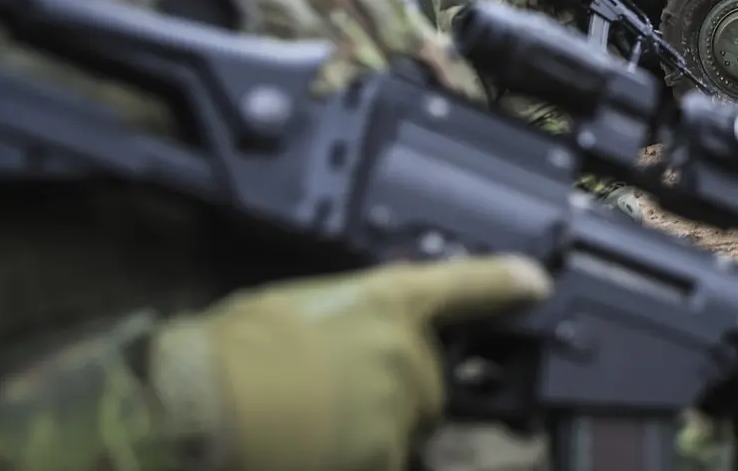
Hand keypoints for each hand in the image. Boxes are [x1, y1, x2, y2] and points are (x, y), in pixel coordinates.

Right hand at [153, 255, 550, 470]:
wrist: (203, 410)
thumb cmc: (231, 351)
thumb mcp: (296, 305)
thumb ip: (348, 313)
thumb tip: (363, 326)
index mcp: (389, 302)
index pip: (467, 285)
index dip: (505, 284)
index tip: (535, 284)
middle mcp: (410, 354)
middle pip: (428, 380)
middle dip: (392, 389)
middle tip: (326, 392)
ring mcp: (403, 411)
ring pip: (404, 428)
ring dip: (371, 431)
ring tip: (307, 426)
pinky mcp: (387, 459)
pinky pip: (384, 459)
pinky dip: (358, 458)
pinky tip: (309, 449)